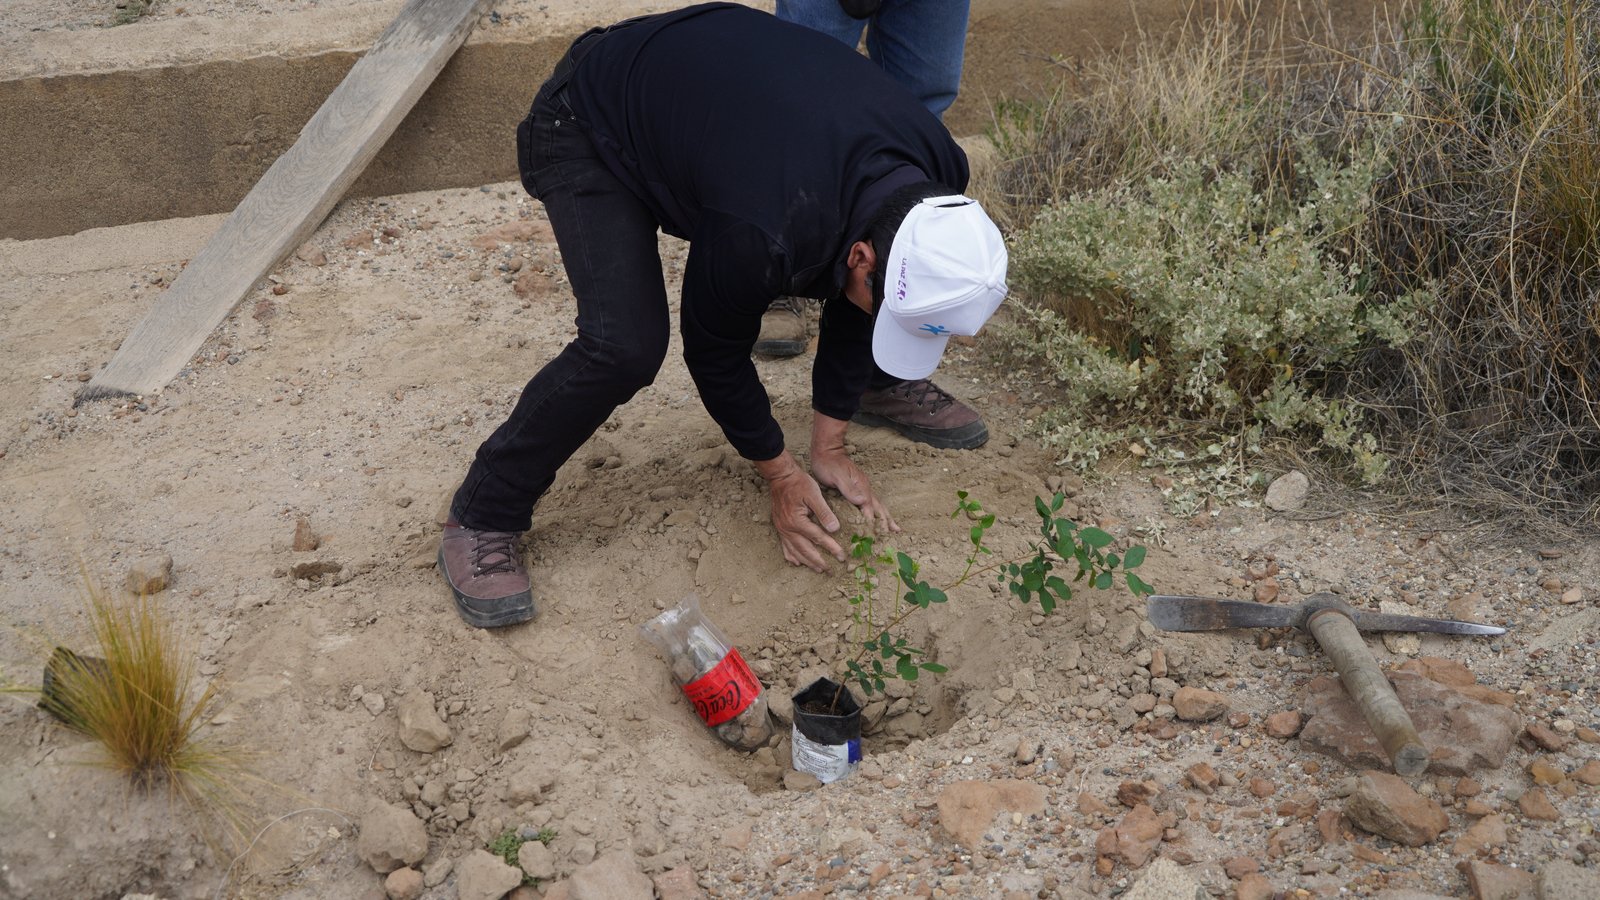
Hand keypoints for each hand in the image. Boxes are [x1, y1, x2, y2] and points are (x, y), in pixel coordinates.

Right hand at [754, 451, 845, 572]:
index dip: (831, 548)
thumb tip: (835, 529)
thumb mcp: (814, 494)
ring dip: (807, 562)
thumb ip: (824, 513)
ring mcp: (782, 529)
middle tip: (831, 570)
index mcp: (798, 521)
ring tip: (818, 569)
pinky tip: (796, 562)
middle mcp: (788, 528)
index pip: (818, 538)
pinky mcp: (779, 527)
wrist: (780, 476)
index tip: (842, 556)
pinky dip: (791, 556)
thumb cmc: (799, 483)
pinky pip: (785, 546)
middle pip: (805, 550)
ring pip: (795, 551)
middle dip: (819, 561)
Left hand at [810, 414, 899, 534]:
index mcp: (861, 487)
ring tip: (893, 527)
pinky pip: (869, 504)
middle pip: (879, 507)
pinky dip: (875, 512)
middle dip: (886, 520)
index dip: (872, 523)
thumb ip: (849, 488)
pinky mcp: (856, 489)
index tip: (875, 536)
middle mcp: (864, 489)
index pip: (869, 509)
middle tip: (896, 532)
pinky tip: (875, 518)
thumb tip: (862, 501)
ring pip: (876, 505)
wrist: (826, 451)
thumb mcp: (837, 476)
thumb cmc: (829, 464)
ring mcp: (862, 488)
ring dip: (885, 517)